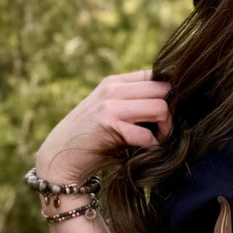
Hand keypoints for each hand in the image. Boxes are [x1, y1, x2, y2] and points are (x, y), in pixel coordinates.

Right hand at [35, 70, 171, 182]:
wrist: (61, 156)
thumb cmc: (92, 137)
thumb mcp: (110, 110)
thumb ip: (132, 100)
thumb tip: (172, 100)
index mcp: (114, 82)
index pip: (156, 76)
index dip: (168, 96)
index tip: (165, 116)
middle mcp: (112, 89)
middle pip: (163, 90)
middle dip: (171, 112)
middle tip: (164, 131)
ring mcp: (109, 105)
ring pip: (160, 107)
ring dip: (165, 129)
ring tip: (157, 140)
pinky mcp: (108, 125)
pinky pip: (147, 134)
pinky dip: (152, 145)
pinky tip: (145, 150)